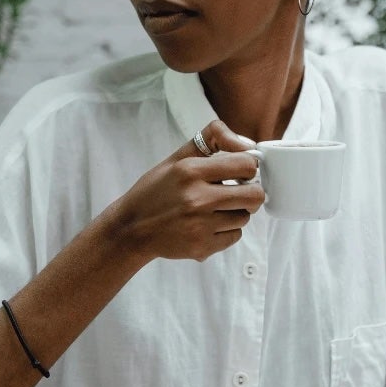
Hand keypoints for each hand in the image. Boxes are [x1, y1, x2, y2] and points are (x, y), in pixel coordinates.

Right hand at [112, 120, 263, 262]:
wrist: (131, 229)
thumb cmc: (155, 191)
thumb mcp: (176, 157)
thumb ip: (212, 140)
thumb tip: (248, 144)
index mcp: (190, 171)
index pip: (245, 164)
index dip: (248, 167)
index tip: (241, 172)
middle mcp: (197, 198)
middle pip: (254, 195)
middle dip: (250, 192)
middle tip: (237, 192)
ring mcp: (200, 225)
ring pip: (244, 217)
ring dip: (235, 212)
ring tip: (214, 210)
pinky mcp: (202, 247)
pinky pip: (234, 236)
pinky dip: (226, 231)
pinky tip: (208, 225)